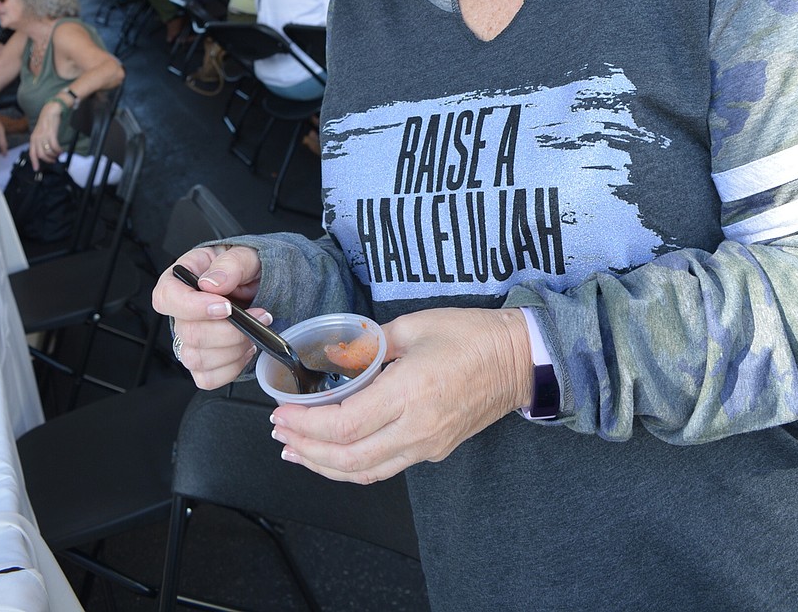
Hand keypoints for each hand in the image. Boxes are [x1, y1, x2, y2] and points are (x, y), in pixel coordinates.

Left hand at [29, 102, 62, 169]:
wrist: (50, 111)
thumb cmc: (46, 122)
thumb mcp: (40, 133)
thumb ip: (40, 142)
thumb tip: (44, 152)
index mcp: (33, 139)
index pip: (32, 153)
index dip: (34, 162)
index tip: (36, 169)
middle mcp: (37, 138)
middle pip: (41, 155)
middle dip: (48, 160)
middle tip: (53, 160)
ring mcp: (43, 136)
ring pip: (48, 151)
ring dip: (54, 155)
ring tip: (58, 154)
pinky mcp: (51, 134)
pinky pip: (55, 146)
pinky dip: (58, 150)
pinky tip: (61, 150)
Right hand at [151, 244, 265, 388]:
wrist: (259, 285)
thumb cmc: (245, 267)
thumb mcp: (244, 254)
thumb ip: (231, 263)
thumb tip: (212, 283)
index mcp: (181, 279)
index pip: (167, 297)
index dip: (193, 307)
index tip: (226, 306)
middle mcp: (181, 312)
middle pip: (188, 334)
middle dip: (229, 330)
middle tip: (259, 315)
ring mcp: (189, 340)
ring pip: (196, 360)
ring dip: (233, 349)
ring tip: (253, 331)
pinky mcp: (203, 362)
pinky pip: (208, 378)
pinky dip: (232, 367)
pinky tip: (245, 348)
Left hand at [270, 307, 531, 483]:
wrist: (519, 360)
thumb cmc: (472, 336)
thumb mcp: (415, 326)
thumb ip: (371, 343)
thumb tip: (338, 355)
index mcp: (410, 392)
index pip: (345, 424)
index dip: (306, 424)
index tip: (282, 411)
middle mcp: (417, 427)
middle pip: (347, 457)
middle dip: (305, 447)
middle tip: (279, 431)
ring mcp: (427, 445)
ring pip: (364, 471)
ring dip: (323, 465)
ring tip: (295, 450)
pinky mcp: (434, 450)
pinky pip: (384, 468)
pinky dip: (351, 467)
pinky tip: (334, 457)